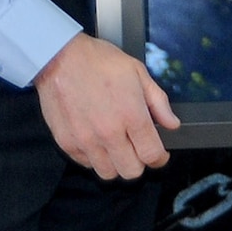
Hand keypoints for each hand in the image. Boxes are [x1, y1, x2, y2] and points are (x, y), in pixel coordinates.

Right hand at [32, 33, 180, 179]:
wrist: (60, 58)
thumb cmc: (98, 61)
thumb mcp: (138, 73)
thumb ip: (158, 101)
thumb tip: (171, 123)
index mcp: (131, 114)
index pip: (151, 154)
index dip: (159, 158)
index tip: (159, 155)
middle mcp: (109, 132)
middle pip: (131, 171)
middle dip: (139, 162)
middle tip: (137, 149)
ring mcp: (86, 140)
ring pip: (108, 173)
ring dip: (116, 163)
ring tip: (116, 146)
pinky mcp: (67, 143)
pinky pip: (86, 164)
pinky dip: (94, 158)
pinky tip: (97, 141)